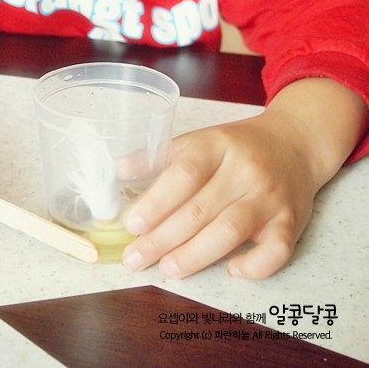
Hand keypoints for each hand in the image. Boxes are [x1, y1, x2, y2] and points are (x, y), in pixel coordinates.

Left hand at [122, 78, 366, 278]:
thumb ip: (160, 158)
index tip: (133, 224)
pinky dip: (254, 266)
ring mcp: (269, 197)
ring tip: (168, 269)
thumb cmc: (238, 147)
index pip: (184, 173)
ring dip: (196, 255)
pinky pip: (275, 250)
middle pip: (200, 208)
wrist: (295, 143)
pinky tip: (231, 271)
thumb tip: (117, 171)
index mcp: (217, 145)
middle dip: (163, 238)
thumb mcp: (200, 140)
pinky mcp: (290, 221)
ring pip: (230, 231)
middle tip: (136, 258)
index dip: (157, 201)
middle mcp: (244, 170)